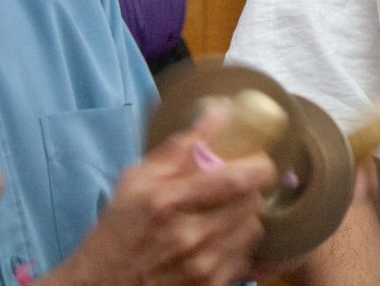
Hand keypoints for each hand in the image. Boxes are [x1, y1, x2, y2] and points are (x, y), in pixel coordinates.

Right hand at [48, 109, 276, 285]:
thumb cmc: (118, 229)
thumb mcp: (135, 181)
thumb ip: (179, 147)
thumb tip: (218, 112)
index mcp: (167, 201)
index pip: (235, 180)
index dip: (260, 167)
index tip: (261, 162)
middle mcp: (188, 236)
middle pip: (251, 204)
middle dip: (250, 192)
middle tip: (238, 189)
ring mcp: (200, 267)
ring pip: (252, 230)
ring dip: (245, 219)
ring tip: (225, 217)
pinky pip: (244, 259)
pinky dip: (237, 247)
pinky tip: (218, 243)